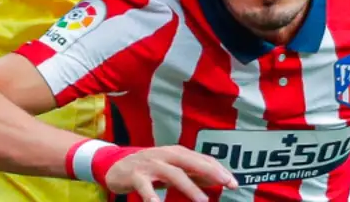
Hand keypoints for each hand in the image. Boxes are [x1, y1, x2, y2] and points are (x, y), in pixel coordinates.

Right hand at [104, 145, 237, 201]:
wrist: (116, 165)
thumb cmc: (149, 167)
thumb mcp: (171, 167)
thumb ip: (192, 172)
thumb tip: (216, 179)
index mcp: (176, 152)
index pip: (202, 159)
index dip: (219, 170)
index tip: (233, 182)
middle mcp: (165, 155)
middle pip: (191, 161)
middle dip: (210, 172)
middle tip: (226, 183)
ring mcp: (151, 164)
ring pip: (173, 174)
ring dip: (189, 187)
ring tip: (203, 201)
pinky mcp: (136, 175)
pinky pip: (146, 187)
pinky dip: (152, 196)